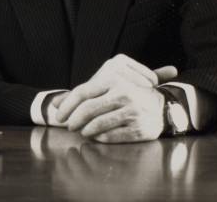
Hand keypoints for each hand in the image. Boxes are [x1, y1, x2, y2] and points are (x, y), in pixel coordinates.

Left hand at [52, 54, 177, 142]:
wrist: (163, 106)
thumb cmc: (128, 95)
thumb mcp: (108, 87)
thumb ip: (82, 93)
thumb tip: (53, 103)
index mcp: (113, 78)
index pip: (82, 92)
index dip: (67, 106)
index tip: (58, 116)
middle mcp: (124, 93)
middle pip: (88, 109)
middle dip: (74, 120)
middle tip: (69, 127)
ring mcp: (133, 110)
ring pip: (98, 124)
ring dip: (85, 130)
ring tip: (82, 132)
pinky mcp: (140, 128)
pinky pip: (112, 136)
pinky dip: (99, 138)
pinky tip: (95, 137)